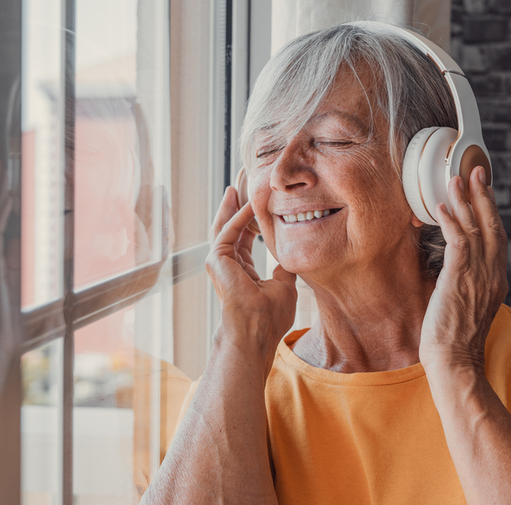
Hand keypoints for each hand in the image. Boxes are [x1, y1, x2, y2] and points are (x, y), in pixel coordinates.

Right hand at [205, 187, 297, 367]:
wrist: (256, 332)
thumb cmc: (270, 316)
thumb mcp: (284, 284)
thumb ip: (284, 266)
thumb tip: (293, 254)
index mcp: (240, 269)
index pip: (245, 235)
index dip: (252, 216)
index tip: (260, 196)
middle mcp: (226, 263)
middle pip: (232, 224)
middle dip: (238, 201)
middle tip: (245, 177)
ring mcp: (218, 262)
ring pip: (226, 223)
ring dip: (234, 201)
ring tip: (240, 179)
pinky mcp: (217, 260)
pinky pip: (229, 230)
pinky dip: (239, 215)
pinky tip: (251, 201)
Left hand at [419, 166, 507, 371]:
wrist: (455, 362)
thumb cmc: (455, 340)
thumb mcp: (469, 307)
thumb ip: (469, 286)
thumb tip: (457, 274)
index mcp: (497, 281)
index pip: (498, 239)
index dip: (491, 212)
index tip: (484, 191)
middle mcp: (493, 274)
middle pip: (493, 226)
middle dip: (483, 196)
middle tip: (475, 170)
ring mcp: (478, 276)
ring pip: (476, 228)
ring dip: (465, 201)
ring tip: (455, 178)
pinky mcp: (460, 278)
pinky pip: (458, 241)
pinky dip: (451, 221)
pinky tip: (441, 206)